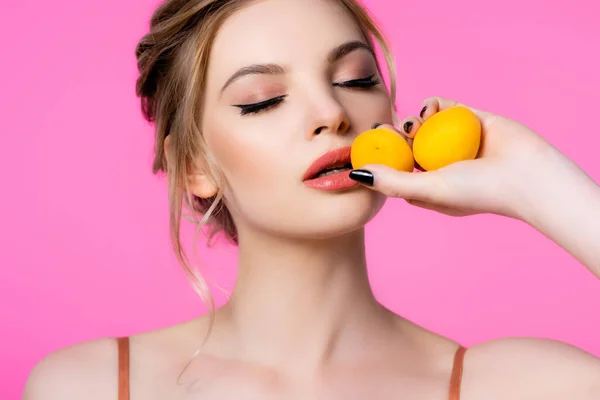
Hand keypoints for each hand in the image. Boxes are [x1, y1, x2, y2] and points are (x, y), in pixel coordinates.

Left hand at [353, 96, 570, 219]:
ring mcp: (453, 141)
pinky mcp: (468, 119)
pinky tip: (429, 111)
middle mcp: (439, 163)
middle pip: (405, 145)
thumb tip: (355, 174)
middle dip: (390, 136)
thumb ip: (391, 182)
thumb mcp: (427, 189)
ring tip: (413, 126)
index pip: (396, 169)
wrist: (528, 174)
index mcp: (428, 185)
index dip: (380, 158)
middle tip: (381, 128)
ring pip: (421, 126)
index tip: (366, 147)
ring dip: (410, 121)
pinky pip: (442, 107)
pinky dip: (432, 105)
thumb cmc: (478, 190)